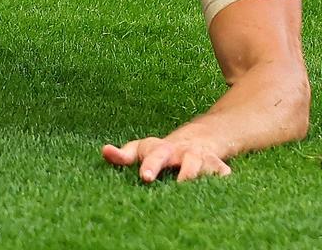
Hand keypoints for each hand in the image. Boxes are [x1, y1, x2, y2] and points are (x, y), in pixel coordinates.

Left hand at [102, 137, 232, 182]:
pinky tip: (223, 185)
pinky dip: (222, 177)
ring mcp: (202, 159)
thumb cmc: (161, 150)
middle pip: (186, 162)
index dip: (150, 166)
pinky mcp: (218, 167)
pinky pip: (222, 172)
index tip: (145, 177)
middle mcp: (184, 153)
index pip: (155, 156)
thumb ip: (123, 155)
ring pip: (205, 166)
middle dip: (184, 173)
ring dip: (200, 176)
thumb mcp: (141, 150)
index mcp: (162, 150)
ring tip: (192, 189)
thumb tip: (104, 151)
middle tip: (179, 185)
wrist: (198, 139)